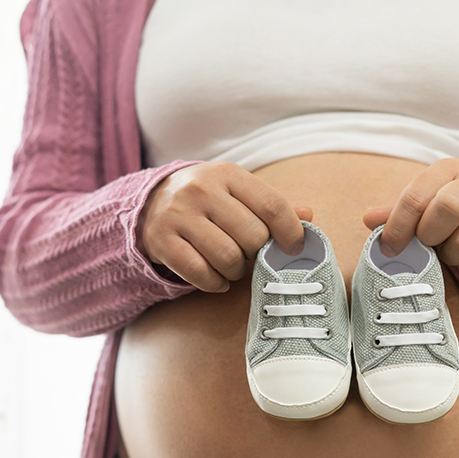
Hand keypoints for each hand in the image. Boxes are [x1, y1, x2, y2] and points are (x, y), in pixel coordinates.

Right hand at [137, 161, 312, 291]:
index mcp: (226, 174)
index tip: (293, 247)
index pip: (271, 205)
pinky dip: (215, 283)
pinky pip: (200, 273)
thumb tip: (308, 216)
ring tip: (233, 265)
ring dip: (237, 271)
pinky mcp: (162, 242)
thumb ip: (271, 205)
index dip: (290, 232)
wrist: (150, 202)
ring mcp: (178, 216)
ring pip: (227, 258)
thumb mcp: (237, 192)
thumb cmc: (207, 200)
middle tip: (251, 254)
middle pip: (252, 236)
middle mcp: (200, 190)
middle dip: (258, 253)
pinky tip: (217, 278)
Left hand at [362, 158, 458, 277]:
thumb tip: (368, 219)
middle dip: (430, 236)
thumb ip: (398, 210)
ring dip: (451, 256)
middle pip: (448, 208)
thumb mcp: (428, 198)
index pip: (416, 196)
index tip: (389, 248)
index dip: (398, 226)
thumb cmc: (457, 203)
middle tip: (428, 244)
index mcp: (447, 169)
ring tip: (449, 251)